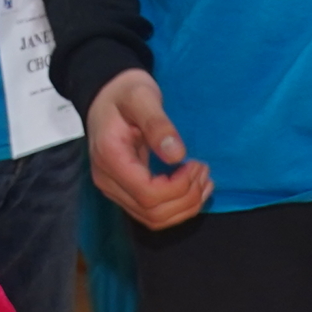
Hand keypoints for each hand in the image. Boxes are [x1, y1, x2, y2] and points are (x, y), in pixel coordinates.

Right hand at [87, 68, 212, 229]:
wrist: (107, 94)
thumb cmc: (125, 92)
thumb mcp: (142, 97)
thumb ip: (157, 124)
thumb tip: (176, 155)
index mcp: (109, 157)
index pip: (147, 193)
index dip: (179, 187)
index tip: (196, 163)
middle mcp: (107, 180)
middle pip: (152, 212)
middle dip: (186, 197)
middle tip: (203, 169)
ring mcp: (114, 189)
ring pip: (153, 219)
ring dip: (185, 206)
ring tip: (204, 181)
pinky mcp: (124, 191)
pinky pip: (152, 213)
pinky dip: (177, 208)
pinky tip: (193, 188)